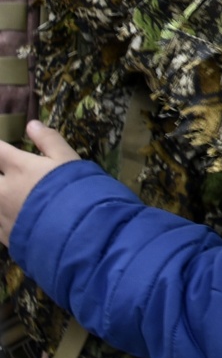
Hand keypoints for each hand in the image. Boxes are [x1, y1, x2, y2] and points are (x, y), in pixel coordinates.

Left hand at [0, 121, 78, 246]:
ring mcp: (1, 213)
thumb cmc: (76, 190)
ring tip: (6, 194)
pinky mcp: (4, 234)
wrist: (77, 231)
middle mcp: (3, 190)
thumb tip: (32, 124)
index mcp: (19, 167)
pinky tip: (10, 215)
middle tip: (6, 175)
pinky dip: (0, 215)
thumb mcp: (69, 160)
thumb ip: (49, 141)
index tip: (0, 149)